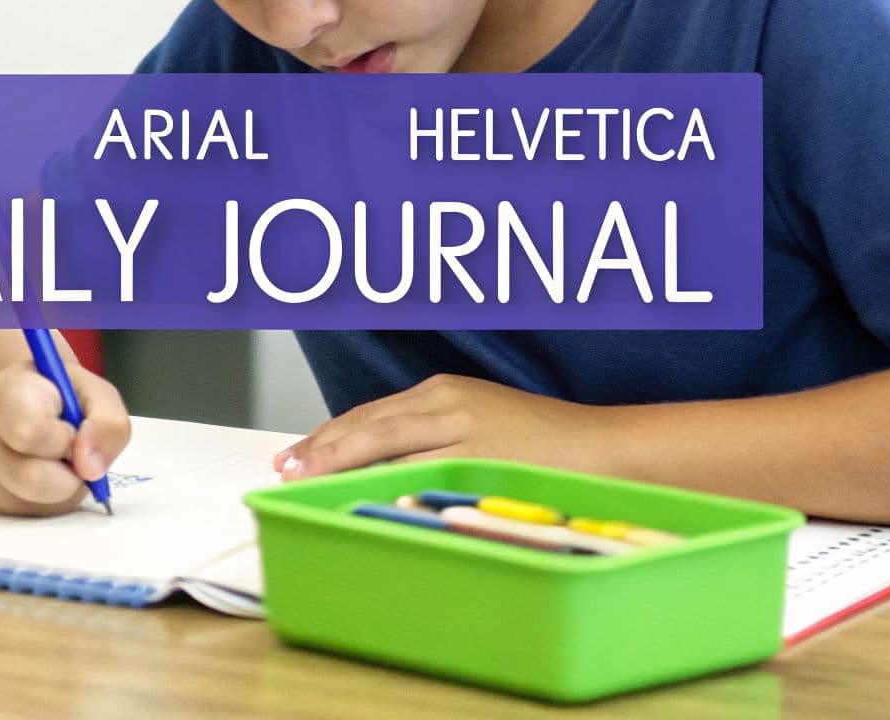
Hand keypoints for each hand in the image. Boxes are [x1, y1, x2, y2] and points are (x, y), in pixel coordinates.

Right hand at [0, 333, 130, 515]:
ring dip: (58, 493)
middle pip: (31, 481)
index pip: (31, 432)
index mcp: (0, 395)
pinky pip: (21, 520)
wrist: (18, 401)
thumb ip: (108, 423)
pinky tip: (37, 477)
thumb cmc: (58, 396)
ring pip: (30, 508)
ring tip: (50, 462)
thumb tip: (90, 468)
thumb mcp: (94, 392)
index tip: (70, 428)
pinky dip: (43, 506)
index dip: (65, 440)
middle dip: (67, 474)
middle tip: (67, 452)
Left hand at [271, 374, 605, 479]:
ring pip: (381, 448)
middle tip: (282, 470)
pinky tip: (353, 498)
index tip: (294, 453)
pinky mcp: (478, 457)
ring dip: (336, 467)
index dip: (326, 435)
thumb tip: (385, 468)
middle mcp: (447, 402)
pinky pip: (415, 473)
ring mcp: (462, 430)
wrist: (607, 451)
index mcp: (445, 392)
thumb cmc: (548, 447)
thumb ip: (435, 439)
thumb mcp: (482, 429)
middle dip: (319, 449)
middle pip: (365, 427)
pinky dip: (379, 483)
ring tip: (301, 484)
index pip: (369, 414)